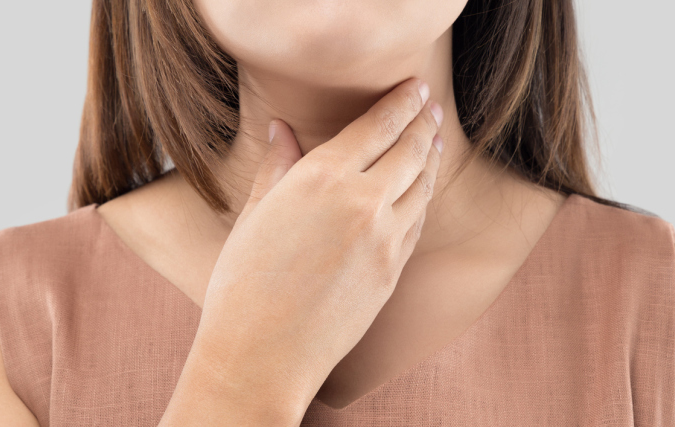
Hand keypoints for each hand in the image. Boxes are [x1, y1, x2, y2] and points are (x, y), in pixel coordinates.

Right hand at [160, 77, 444, 424]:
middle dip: (423, 124)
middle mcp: (361, 203)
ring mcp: (384, 240)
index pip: (377, 126)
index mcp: (321, 178)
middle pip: (410, 151)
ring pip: (421, 188)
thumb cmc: (242, 284)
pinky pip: (416, 224)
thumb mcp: (253, 215)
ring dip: (430, 160)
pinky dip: (421, 200)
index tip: (414, 87)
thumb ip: (277, 167)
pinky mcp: (392, 272)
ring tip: (432, 143)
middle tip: (429, 108)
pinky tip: (419, 192)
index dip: (401, 101)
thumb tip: (281, 130)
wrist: (262, 353)